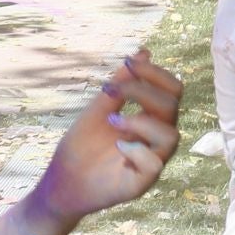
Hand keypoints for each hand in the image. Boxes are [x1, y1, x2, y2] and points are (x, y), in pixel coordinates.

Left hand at [36, 49, 183, 226]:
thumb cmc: (81, 147)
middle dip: (142, 91)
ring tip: (112, 121)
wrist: (61, 181)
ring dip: (140, 122)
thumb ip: (121, 85)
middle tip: (111, 92)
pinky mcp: (141, 183)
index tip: (128, 63)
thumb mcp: (98, 108)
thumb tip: (144, 52)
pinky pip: (154, 164)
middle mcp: (156, 138)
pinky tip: (116, 148)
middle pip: (173, 106)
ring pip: (171, 136)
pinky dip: (135, 150)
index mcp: (151, 119)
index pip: (172, 90)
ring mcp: (151, 161)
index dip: (155, 73)